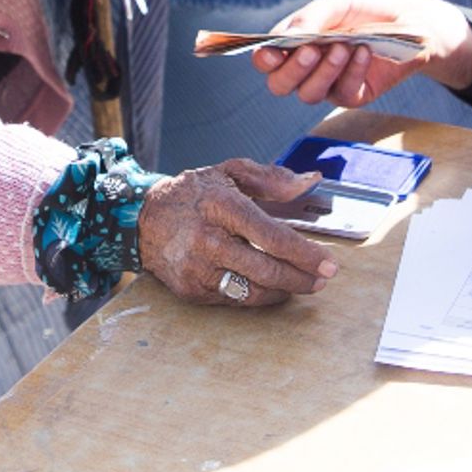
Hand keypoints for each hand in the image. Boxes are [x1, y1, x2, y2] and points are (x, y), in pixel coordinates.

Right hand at [138, 160, 339, 306]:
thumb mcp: (228, 172)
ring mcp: (197, 268)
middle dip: (301, 278)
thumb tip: (310, 182)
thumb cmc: (193, 194)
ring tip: (302, 285)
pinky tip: (272, 288)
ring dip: (284, 291)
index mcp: (220, 205)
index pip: (270, 235)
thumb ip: (271, 179)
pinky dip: (258, 296)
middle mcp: (207, 239)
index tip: (330, 263)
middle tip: (323, 279)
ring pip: (252, 291)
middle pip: (266, 269)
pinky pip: (233, 299)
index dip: (304, 253)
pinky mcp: (190, 290)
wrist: (141, 220)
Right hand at [251, 0, 471, 107]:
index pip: (267, 59)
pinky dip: (352, 71)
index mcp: (296, 41)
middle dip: (292, 70)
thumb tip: (287, 38)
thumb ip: (311, 18)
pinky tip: (364, 52)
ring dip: (324, 71)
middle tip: (312, 50)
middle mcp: (307, 66)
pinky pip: (342, 93)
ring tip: (344, 46)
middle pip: (279, 85)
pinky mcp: (352, 95)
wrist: (414, 21)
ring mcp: (329, 83)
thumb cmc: (370, 7)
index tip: (273, 52)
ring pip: (308, 94)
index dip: (265, 59)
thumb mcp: (340, 3)